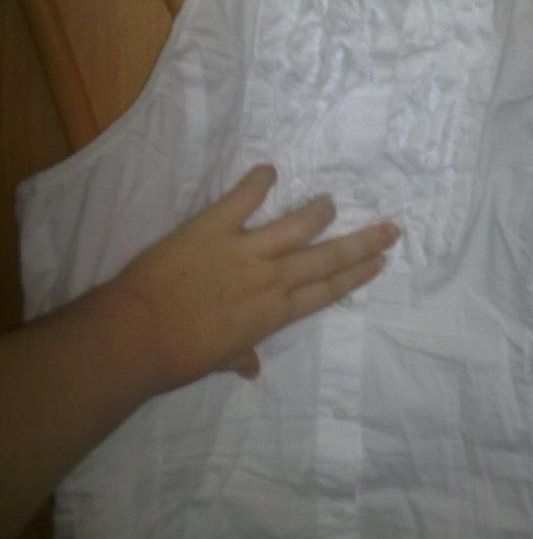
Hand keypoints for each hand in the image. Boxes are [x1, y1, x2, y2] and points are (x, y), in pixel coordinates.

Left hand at [111, 165, 399, 391]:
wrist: (138, 336)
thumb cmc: (178, 356)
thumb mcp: (216, 360)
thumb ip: (239, 356)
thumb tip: (251, 369)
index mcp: (273, 314)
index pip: (326, 291)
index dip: (356, 276)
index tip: (379, 262)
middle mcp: (270, 279)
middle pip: (327, 258)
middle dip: (362, 244)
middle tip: (390, 229)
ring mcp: (245, 250)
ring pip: (297, 225)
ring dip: (317, 212)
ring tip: (330, 202)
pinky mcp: (214, 226)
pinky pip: (242, 198)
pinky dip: (256, 182)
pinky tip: (269, 170)